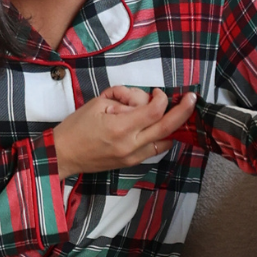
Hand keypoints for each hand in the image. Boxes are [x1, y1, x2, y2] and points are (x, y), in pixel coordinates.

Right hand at [52, 89, 196, 178]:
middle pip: (167, 127)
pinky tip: (161, 128)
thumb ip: (124, 98)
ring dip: (174, 126)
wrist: (63, 154)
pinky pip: (156, 150)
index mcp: (119, 127)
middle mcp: (130, 145)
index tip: (158, 92)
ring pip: (166, 141)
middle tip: (192, 99)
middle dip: (183, 111)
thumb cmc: (76, 127)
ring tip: (175, 112)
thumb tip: (144, 99)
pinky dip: (163, 137)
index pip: (153, 111)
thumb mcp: (97, 103)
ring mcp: (133, 157)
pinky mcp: (132, 163)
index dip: (161, 98)